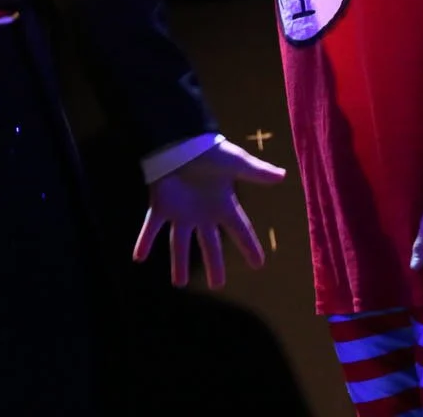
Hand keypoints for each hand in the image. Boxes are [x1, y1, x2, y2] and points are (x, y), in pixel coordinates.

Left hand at [135, 140, 285, 286]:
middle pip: (210, 245)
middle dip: (214, 265)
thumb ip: (258, 172)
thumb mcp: (237, 162)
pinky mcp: (161, 205)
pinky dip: (144, 241)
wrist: (180, 138)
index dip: (249, 247)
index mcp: (222, 204)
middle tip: (217, 286)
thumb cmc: (210, 149)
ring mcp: (181, 211)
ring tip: (178, 283)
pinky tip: (138, 257)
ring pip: (180, 243)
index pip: (240, 230)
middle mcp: (202, 213)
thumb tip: (284, 175)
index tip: (258, 264)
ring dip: (178, 263)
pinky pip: (152, 227)